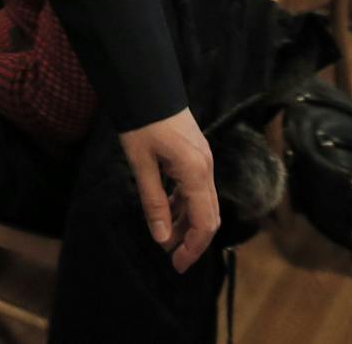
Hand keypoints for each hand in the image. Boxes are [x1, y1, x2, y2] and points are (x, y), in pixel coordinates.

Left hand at [118, 110, 219, 272]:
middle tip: (172, 258)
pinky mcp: (196, 154)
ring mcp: (203, 160)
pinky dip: (183, 204)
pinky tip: (165, 210)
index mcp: (196, 173)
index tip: (177, 265)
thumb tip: (162, 239)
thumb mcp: (142, 165)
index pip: (205, 223)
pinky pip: (195, 188)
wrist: (148, 87)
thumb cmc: (142, 124)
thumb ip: (153, 202)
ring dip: (187, 222)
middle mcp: (206, 168)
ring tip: (164, 236)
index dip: (194, 248)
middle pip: (209, 215)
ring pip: (203, 203)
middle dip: (193, 240)